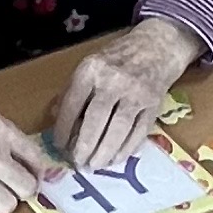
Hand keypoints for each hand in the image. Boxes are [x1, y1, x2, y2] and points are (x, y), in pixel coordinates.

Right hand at [0, 78, 51, 212]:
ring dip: (3, 200)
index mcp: (1, 131)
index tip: (30, 171)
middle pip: (27, 187)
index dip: (35, 168)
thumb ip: (4, 134)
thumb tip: (23, 155)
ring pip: (9, 206)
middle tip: (11, 182)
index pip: (36, 159)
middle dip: (21, 186)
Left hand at [46, 14, 199, 169]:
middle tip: (78, 163)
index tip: (60, 147)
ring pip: (118, 130)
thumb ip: (72, 90)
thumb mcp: (90, 65)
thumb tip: (55, 117)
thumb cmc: (117, 58)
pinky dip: (126, 149)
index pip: (72, 105)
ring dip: (105, 152)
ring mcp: (136, 93)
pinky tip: (116, 158)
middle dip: (85, 146)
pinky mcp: (154, 105)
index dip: (64, 130)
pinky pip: (138, 132)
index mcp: (91, 69)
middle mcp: (113, 81)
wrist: (157, 46)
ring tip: (95, 165)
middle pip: (96, 120)